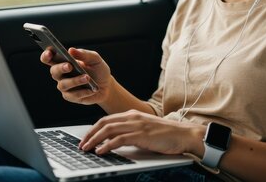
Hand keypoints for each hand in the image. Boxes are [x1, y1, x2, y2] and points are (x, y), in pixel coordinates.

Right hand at [41, 47, 111, 104]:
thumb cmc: (98, 69)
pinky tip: (91, 89)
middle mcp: (62, 74)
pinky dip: (83, 92)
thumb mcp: (95, 59)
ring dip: (75, 81)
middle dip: (61, 68)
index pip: (49, 58)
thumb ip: (84, 54)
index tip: (49, 53)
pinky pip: (73, 95)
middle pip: (54, 71)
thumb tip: (71, 50)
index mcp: (64, 61)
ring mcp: (65, 86)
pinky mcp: (71, 97)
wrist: (107, 85)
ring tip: (87, 77)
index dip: (46, 55)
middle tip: (69, 66)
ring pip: (63, 85)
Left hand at [79, 110, 203, 155]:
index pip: (107, 119)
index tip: (86, 138)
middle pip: (104, 123)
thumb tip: (114, 141)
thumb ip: (131, 131)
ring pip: (108, 130)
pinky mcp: (141, 135)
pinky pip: (119, 139)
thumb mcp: (145, 129)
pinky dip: (107, 145)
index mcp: (132, 114)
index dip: (94, 129)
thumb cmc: (166, 134)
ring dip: (94, 140)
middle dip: (90, 134)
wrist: (184, 134)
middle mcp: (132, 117)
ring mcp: (137, 125)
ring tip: (87, 149)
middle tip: (81, 145)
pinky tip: (101, 151)